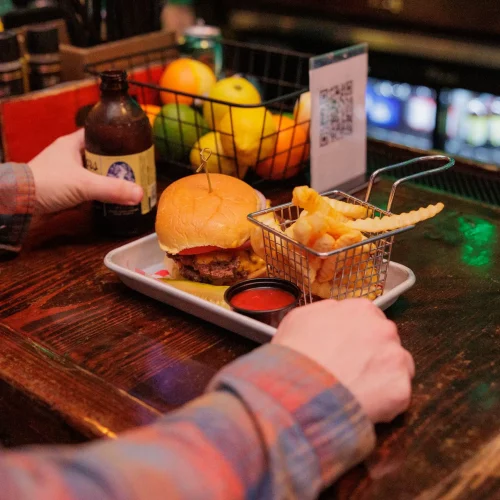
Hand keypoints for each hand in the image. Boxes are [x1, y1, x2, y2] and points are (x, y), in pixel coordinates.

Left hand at [29, 129, 142, 213]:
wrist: (17, 203)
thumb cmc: (47, 183)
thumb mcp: (83, 184)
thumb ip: (112, 189)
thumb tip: (140, 193)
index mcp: (71, 144)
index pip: (98, 133)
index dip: (115, 137)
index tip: (132, 145)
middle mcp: (68, 156)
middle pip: (99, 155)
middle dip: (117, 162)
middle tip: (136, 168)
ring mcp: (65, 173)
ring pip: (93, 173)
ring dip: (108, 179)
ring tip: (128, 183)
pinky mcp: (63, 189)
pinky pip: (86, 188)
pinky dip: (98, 193)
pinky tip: (110, 198)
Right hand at [273, 298, 414, 422]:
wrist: (298, 390)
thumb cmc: (295, 355)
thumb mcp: (299, 318)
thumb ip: (325, 312)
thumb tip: (334, 316)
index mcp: (360, 309)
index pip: (369, 319)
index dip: (357, 337)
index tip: (349, 349)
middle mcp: (383, 329)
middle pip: (385, 342)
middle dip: (372, 355)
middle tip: (351, 371)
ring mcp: (395, 358)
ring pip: (396, 368)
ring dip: (381, 377)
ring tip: (356, 390)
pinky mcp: (400, 389)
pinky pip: (396, 396)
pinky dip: (383, 403)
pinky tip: (361, 404)